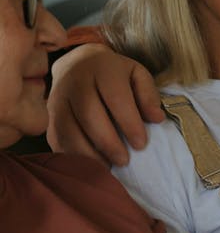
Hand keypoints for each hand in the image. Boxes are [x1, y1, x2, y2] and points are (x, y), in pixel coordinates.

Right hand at [47, 44, 163, 165]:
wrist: (78, 65)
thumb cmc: (114, 75)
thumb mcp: (137, 75)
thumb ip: (149, 95)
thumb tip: (157, 118)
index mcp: (102, 68)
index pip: (116, 97)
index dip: (129, 123)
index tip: (141, 144)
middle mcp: (76, 82)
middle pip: (89, 114)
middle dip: (108, 142)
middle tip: (124, 160)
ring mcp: (58, 99)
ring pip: (68, 129)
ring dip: (88, 154)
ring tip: (107, 167)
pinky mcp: (48, 116)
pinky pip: (56, 139)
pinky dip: (73, 156)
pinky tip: (89, 165)